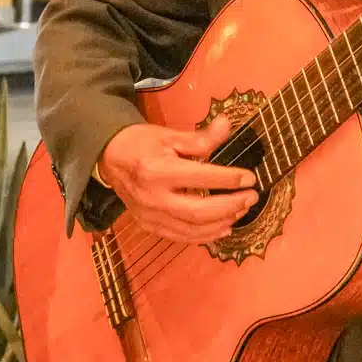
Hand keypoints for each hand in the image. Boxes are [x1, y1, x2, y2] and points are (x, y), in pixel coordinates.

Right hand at [98, 114, 258, 243]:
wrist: (110, 157)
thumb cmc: (142, 143)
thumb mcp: (170, 135)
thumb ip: (200, 137)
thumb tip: (227, 125)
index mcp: (158, 170)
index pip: (201, 177)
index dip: (229, 179)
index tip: (250, 178)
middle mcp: (153, 197)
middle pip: (198, 211)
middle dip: (230, 206)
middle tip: (251, 197)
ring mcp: (149, 215)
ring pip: (192, 229)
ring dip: (221, 223)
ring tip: (242, 211)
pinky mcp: (149, 226)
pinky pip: (181, 236)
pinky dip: (205, 236)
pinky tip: (223, 228)